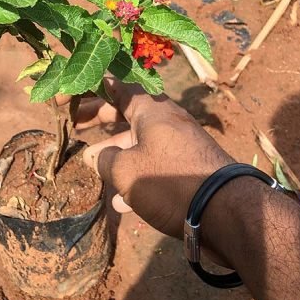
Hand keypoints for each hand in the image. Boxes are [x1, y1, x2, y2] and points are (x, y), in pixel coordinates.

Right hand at [74, 78, 232, 241]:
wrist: (226, 211)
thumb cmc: (169, 180)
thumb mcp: (126, 170)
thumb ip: (104, 159)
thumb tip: (94, 156)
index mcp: (151, 109)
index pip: (117, 88)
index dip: (92, 90)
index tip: (72, 94)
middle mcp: (166, 120)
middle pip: (126, 113)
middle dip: (99, 121)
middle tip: (75, 124)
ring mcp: (179, 144)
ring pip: (138, 141)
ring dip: (115, 153)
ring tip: (92, 167)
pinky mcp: (188, 167)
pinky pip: (154, 164)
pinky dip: (136, 176)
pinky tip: (122, 202)